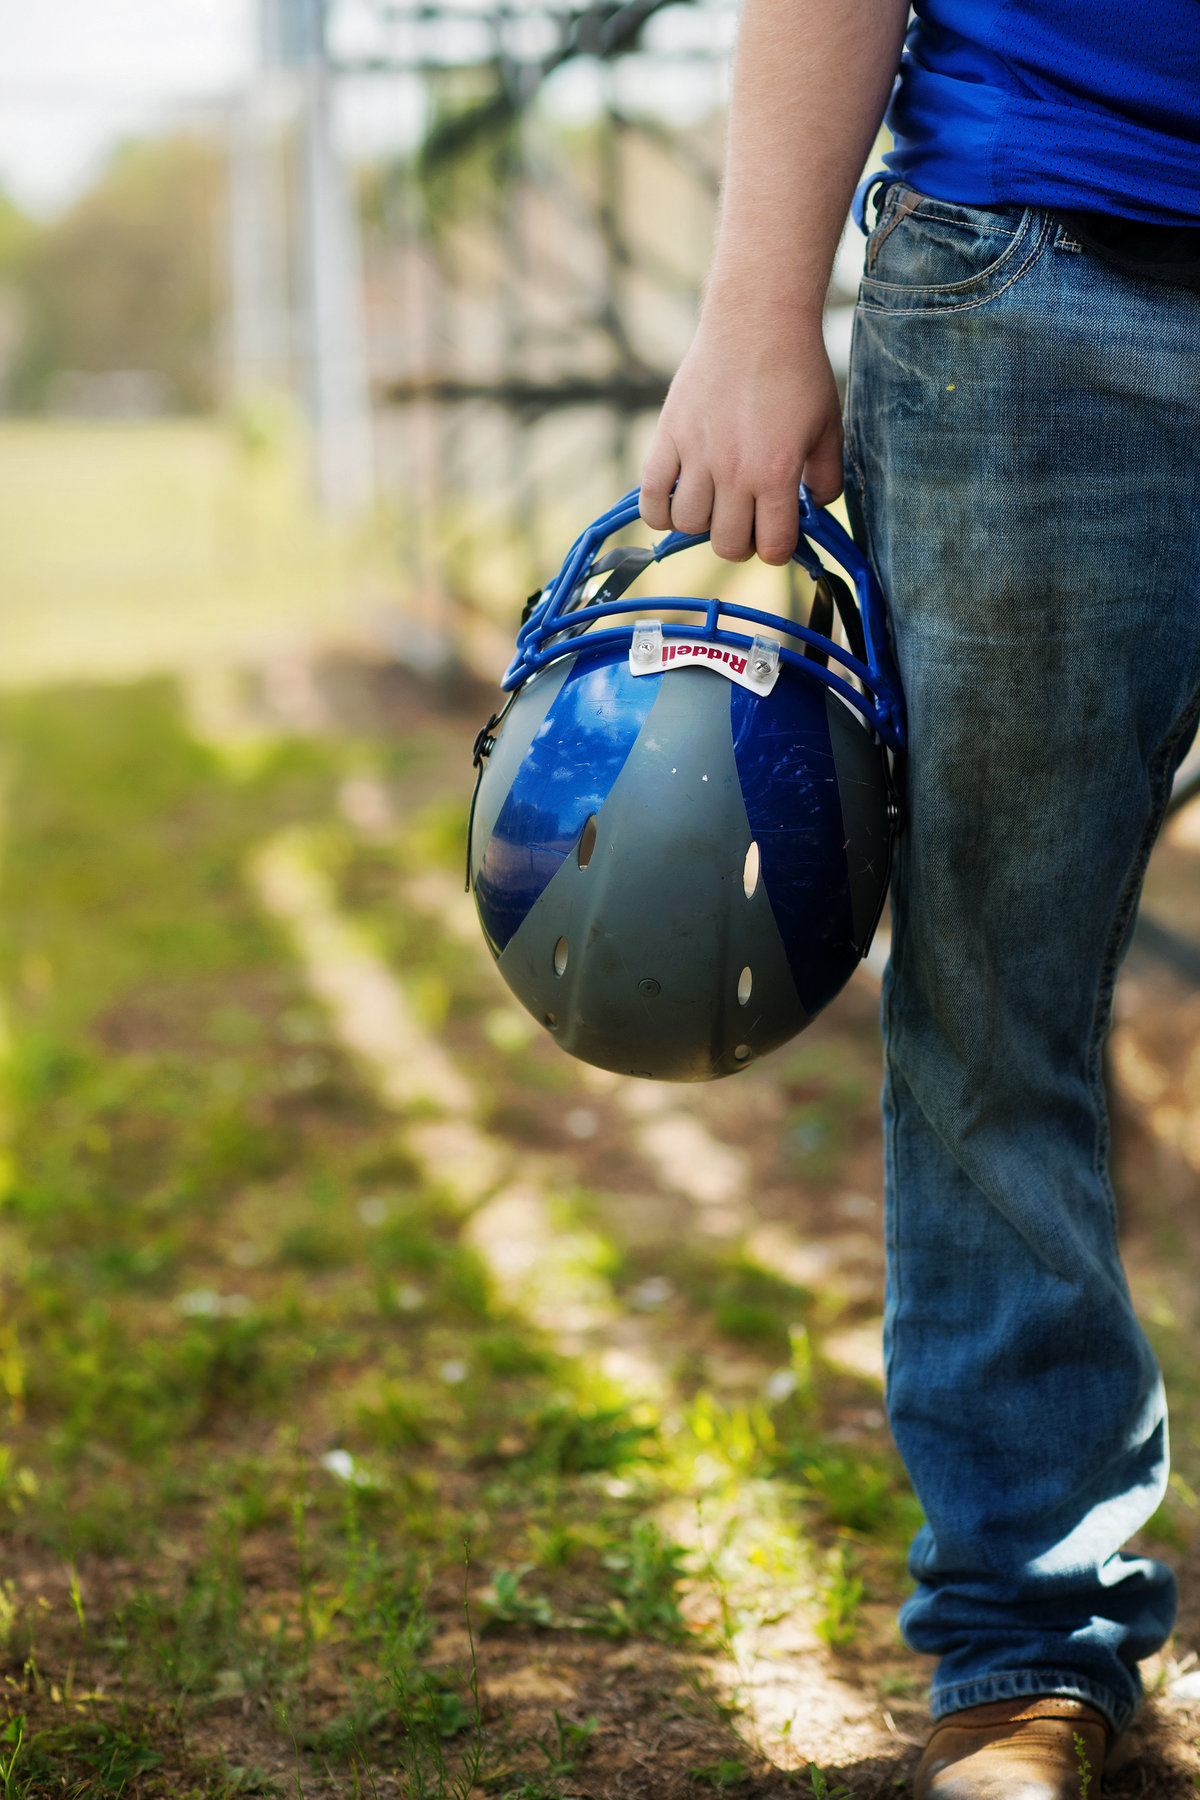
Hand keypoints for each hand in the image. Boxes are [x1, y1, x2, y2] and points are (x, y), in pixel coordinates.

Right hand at [639, 309, 842, 564]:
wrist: (758, 321)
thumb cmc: (799, 372)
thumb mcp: (828, 427)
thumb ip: (828, 477)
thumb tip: (814, 509)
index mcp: (776, 474)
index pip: (771, 549)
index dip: (777, 548)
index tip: (777, 531)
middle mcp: (734, 472)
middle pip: (727, 545)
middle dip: (740, 540)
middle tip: (746, 516)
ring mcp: (697, 455)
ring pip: (687, 526)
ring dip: (702, 523)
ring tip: (713, 501)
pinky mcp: (669, 437)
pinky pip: (651, 498)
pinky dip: (660, 511)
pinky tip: (676, 499)